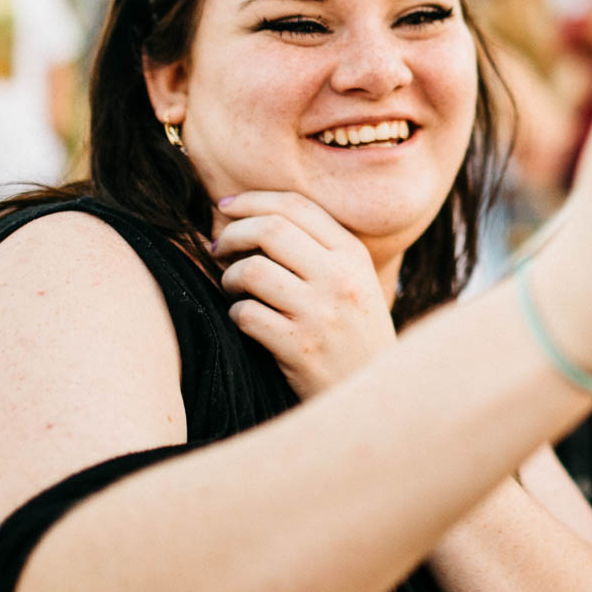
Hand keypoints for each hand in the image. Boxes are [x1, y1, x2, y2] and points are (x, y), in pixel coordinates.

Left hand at [215, 191, 397, 398]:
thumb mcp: (354, 281)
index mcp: (352, 255)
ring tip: (233, 287)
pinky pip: (246, 314)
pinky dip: (235, 314)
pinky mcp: (300, 347)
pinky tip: (246, 320)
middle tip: (218, 247)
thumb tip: (255, 217)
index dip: (253, 200)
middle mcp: (339, 278)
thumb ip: (318, 248)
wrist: (373, 391)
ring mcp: (320, 313)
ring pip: (252, 270)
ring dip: (229, 277)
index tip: (226, 207)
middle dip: (232, 233)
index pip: (296, 206)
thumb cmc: (354, 332)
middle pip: (269, 229)